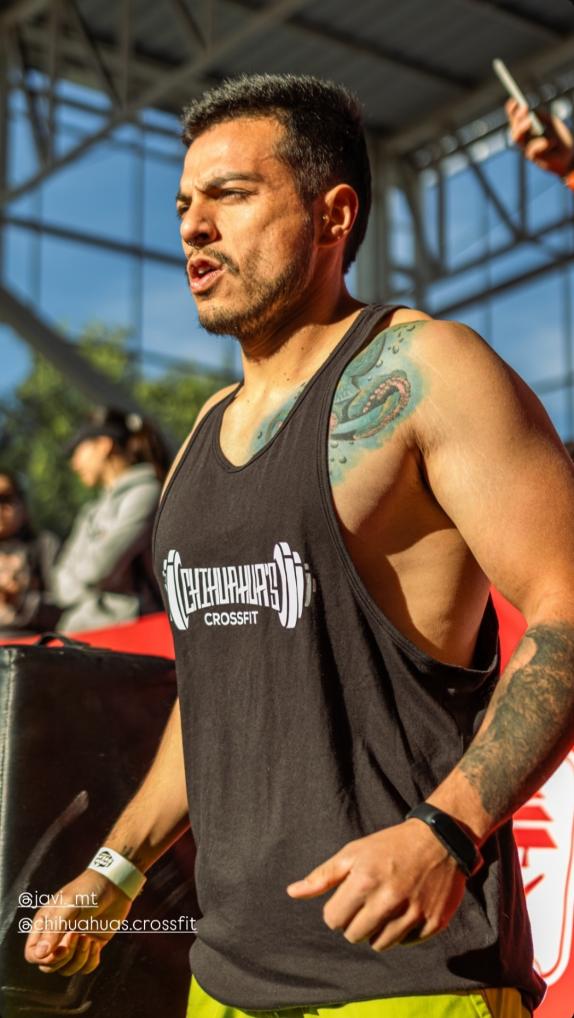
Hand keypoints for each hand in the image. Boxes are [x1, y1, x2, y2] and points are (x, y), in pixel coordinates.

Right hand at [24, 869, 134, 975]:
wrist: (115, 885)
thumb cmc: (88, 891)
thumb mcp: (69, 906)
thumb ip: (54, 930)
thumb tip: (40, 955)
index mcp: (45, 924)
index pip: (32, 954)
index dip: (44, 959)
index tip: (62, 948)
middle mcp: (56, 936)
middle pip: (50, 966)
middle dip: (64, 958)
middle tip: (77, 935)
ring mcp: (73, 943)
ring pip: (67, 969)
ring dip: (79, 959)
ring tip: (88, 938)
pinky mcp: (90, 946)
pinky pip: (85, 968)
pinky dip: (91, 961)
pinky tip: (96, 944)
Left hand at [286, 820, 466, 950]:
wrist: (440, 839)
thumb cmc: (390, 845)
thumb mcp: (354, 852)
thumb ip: (323, 876)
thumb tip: (292, 892)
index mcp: (364, 881)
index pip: (333, 920)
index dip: (336, 911)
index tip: (348, 899)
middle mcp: (388, 900)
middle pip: (354, 936)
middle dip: (356, 922)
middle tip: (368, 902)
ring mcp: (413, 913)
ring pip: (380, 944)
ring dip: (378, 930)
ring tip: (387, 906)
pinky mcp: (433, 923)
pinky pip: (407, 943)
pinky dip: (403, 932)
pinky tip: (406, 909)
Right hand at [506, 98, 573, 177]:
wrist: (570, 154)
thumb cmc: (561, 137)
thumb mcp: (552, 122)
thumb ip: (542, 116)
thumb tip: (532, 110)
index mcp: (527, 129)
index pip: (515, 118)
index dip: (512, 110)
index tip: (514, 100)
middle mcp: (524, 138)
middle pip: (513, 127)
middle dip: (517, 117)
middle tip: (524, 108)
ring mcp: (527, 147)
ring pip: (517, 137)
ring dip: (521, 128)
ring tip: (529, 121)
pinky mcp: (533, 158)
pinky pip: (532, 149)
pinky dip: (542, 144)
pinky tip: (552, 142)